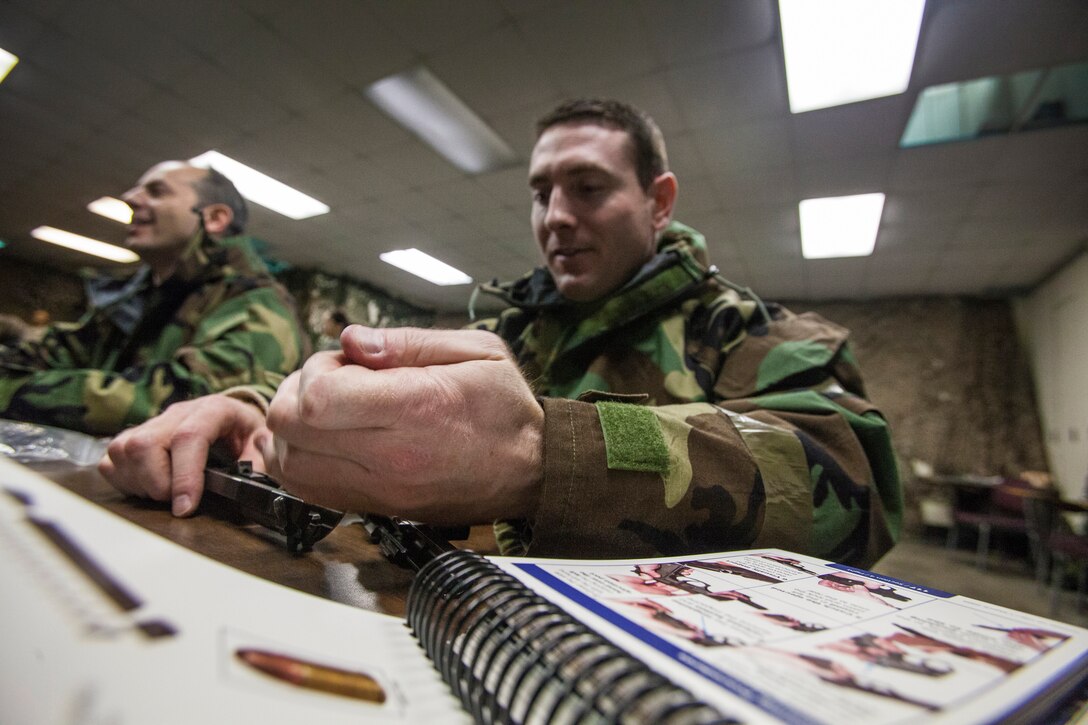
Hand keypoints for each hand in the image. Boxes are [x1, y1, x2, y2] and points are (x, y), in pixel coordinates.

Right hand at [99, 393, 269, 515]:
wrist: (233, 418)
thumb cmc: (245, 433)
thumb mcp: (261, 444)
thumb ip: (257, 462)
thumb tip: (251, 483)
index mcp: (212, 410)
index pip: (189, 438)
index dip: (184, 476)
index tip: (185, 507)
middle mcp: (178, 413)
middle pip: (146, 445)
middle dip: (158, 484)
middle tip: (177, 500)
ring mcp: (153, 423)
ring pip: (124, 450)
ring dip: (140, 483)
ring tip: (165, 493)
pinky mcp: (134, 435)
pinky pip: (112, 458)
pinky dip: (124, 479)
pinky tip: (148, 486)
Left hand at [263, 326, 543, 523]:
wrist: (534, 472)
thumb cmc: (507, 410)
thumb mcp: (478, 351)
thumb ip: (408, 340)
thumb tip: (351, 340)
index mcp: (416, 408)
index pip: (318, 397)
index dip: (316, 370)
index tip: (348, 362)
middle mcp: (391, 456)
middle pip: (292, 429)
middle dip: (298, 393)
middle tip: (336, 381)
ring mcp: (380, 489)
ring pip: (288, 464)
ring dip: (294, 429)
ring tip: (331, 411)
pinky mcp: (375, 508)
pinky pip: (306, 490)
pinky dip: (299, 460)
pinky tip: (327, 439)